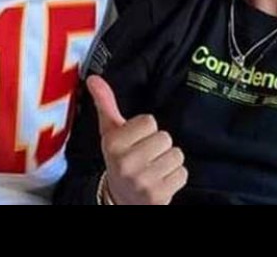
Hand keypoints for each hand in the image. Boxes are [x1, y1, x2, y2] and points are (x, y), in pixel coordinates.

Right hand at [87, 74, 187, 204]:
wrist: (121, 199)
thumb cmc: (120, 159)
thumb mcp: (110, 132)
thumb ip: (105, 103)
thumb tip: (93, 78)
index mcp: (113, 144)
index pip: (149, 121)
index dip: (146, 130)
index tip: (136, 140)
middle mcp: (126, 163)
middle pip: (165, 137)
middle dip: (159, 146)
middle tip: (146, 156)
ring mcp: (142, 181)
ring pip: (176, 155)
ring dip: (169, 161)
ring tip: (154, 168)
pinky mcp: (157, 195)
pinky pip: (182, 173)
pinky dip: (175, 177)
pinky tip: (161, 180)